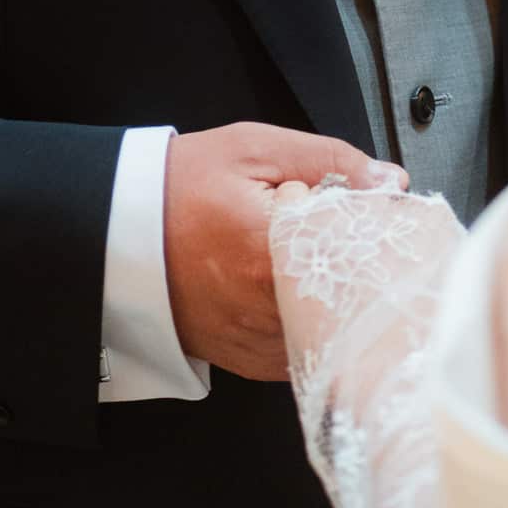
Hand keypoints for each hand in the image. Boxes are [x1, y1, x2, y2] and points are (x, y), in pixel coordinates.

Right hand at [163, 121, 405, 379]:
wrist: (119, 231)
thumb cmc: (180, 186)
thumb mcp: (253, 149)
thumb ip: (327, 159)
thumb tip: (388, 180)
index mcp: (271, 249)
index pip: (361, 248)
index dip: (378, 228)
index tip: (381, 213)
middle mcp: (266, 305)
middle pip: (352, 295)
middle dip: (363, 266)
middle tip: (357, 238)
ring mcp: (257, 338)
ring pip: (330, 328)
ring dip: (338, 299)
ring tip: (321, 263)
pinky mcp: (249, 358)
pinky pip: (303, 349)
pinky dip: (311, 323)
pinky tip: (300, 293)